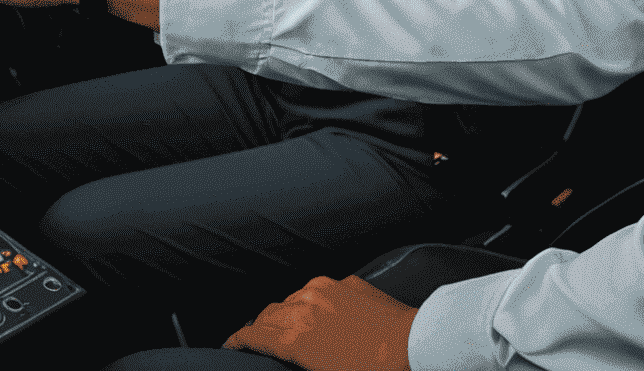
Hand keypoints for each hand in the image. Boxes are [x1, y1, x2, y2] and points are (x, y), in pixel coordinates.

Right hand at [225, 276, 416, 370]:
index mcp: (296, 336)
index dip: (237, 341)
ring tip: (292, 332)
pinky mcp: (346, 282)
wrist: (412, 345)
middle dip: (259, 329)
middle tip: (259, 343)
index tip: (231, 345)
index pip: (252, 334)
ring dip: (285, 314)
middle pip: (267, 314)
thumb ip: (296, 361)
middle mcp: (306, 306)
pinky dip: (311, 303)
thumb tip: (289, 356)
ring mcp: (327, 290)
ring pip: (291, 299)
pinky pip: (317, 291)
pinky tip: (322, 318)